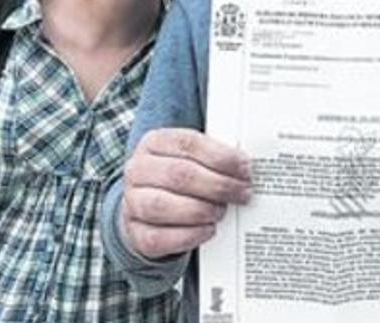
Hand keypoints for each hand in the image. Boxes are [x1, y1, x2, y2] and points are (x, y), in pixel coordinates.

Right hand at [121, 128, 251, 259]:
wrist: (150, 206)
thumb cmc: (182, 178)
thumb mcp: (195, 157)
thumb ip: (216, 157)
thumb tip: (248, 166)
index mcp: (155, 142)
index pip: (190, 143)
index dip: (221, 156)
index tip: (246, 168)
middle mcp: (138, 169)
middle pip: (180, 174)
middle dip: (218, 185)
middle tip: (243, 193)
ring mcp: (132, 202)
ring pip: (163, 206)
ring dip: (201, 210)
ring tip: (222, 211)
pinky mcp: (135, 233)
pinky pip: (159, 238)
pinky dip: (189, 235)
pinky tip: (208, 230)